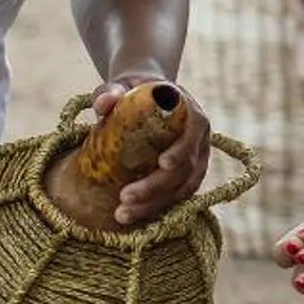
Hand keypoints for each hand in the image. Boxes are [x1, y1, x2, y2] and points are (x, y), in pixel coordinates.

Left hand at [84, 73, 213, 227]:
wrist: (147, 104)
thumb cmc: (135, 93)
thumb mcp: (122, 87)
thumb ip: (112, 92)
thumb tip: (103, 104)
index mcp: (192, 114)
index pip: (194, 131)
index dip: (182, 149)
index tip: (162, 163)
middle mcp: (200, 140)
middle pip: (186, 168)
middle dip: (156, 187)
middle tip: (124, 197)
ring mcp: (197, 162)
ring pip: (183, 189)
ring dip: (154, 205)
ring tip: (122, 215)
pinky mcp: (186, 179)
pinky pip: (176, 198)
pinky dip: (156, 209)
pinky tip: (132, 217)